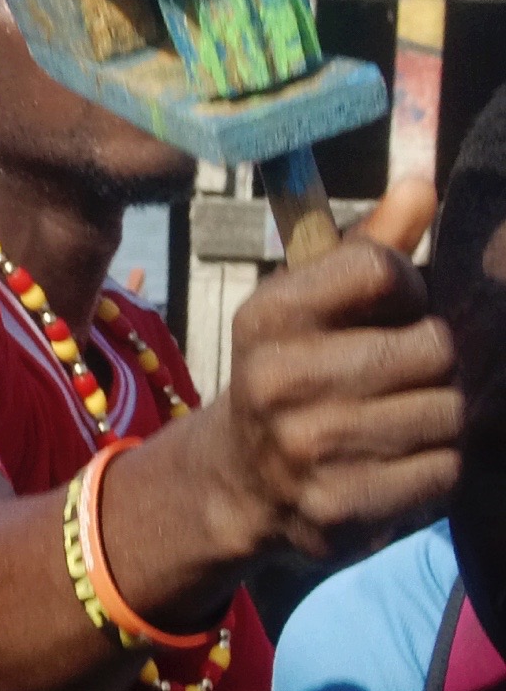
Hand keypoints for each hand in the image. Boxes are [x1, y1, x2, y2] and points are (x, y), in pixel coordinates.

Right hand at [191, 177, 460, 564]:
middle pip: (433, 345)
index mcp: (266, 317)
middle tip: (405, 373)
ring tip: (404, 418)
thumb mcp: (309, 306)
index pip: (379, 269)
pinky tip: (401, 460)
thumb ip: (370, 247)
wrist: (241, 483)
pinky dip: (437, 465)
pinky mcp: (340, 505)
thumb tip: (424, 184)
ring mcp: (308, 447)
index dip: (407, 287)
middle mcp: (278, 379)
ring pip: (448, 410)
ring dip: (442, 414)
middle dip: (435, 359)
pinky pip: (444, 469)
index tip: (390, 310)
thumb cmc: (294, 374)